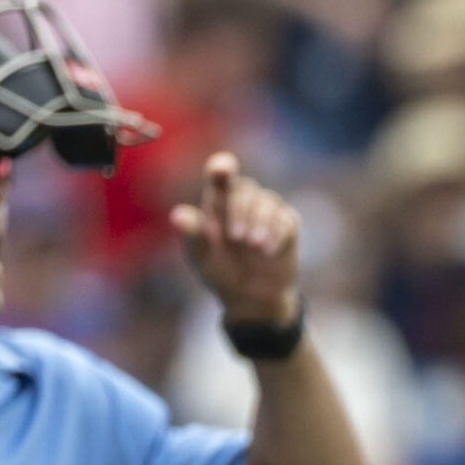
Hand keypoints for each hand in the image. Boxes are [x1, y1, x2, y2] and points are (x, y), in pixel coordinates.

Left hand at [171, 151, 301, 327]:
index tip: (223, 168)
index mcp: (218, 200)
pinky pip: (286, 220)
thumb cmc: (219, 270)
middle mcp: (244, 199)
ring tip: (255, 247)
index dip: (222, 167)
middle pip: (246, 189)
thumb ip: (192, 233)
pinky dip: (277, 235)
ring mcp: (268, 210)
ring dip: (262, 224)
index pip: (220, 174)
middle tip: (237, 238)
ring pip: (268, 202)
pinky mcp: (287, 224)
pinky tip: (267, 254)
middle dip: (241, 211)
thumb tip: (176, 216)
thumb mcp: (201, 255)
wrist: (249, 297)